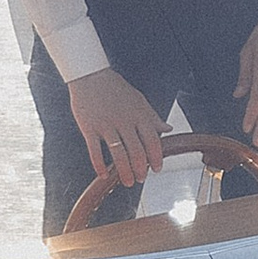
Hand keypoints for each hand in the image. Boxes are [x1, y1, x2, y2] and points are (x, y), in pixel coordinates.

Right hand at [66, 65, 165, 190]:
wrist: (90, 76)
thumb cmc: (115, 88)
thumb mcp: (139, 100)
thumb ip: (152, 117)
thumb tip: (168, 128)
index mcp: (139, 115)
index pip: (152, 141)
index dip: (156, 157)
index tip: (157, 169)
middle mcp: (125, 121)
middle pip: (136, 151)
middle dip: (141, 168)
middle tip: (141, 179)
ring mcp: (106, 125)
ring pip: (118, 154)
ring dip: (124, 171)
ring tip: (128, 181)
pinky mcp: (89, 128)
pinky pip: (95, 151)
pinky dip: (99, 165)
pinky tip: (103, 175)